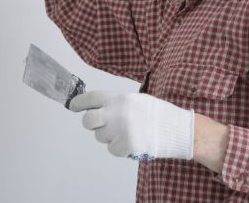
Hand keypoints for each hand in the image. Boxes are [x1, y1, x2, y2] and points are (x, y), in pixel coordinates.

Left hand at [69, 91, 193, 160]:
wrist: (175, 128)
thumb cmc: (155, 113)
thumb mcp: (134, 100)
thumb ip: (114, 104)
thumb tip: (94, 108)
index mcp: (118, 98)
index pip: (90, 98)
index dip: (78, 103)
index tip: (73, 106)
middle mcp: (116, 112)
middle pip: (88, 120)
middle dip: (90, 123)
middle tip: (99, 124)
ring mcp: (120, 130)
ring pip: (100, 137)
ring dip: (108, 136)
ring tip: (126, 132)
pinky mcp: (126, 145)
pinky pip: (112, 149)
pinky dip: (119, 147)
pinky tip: (130, 141)